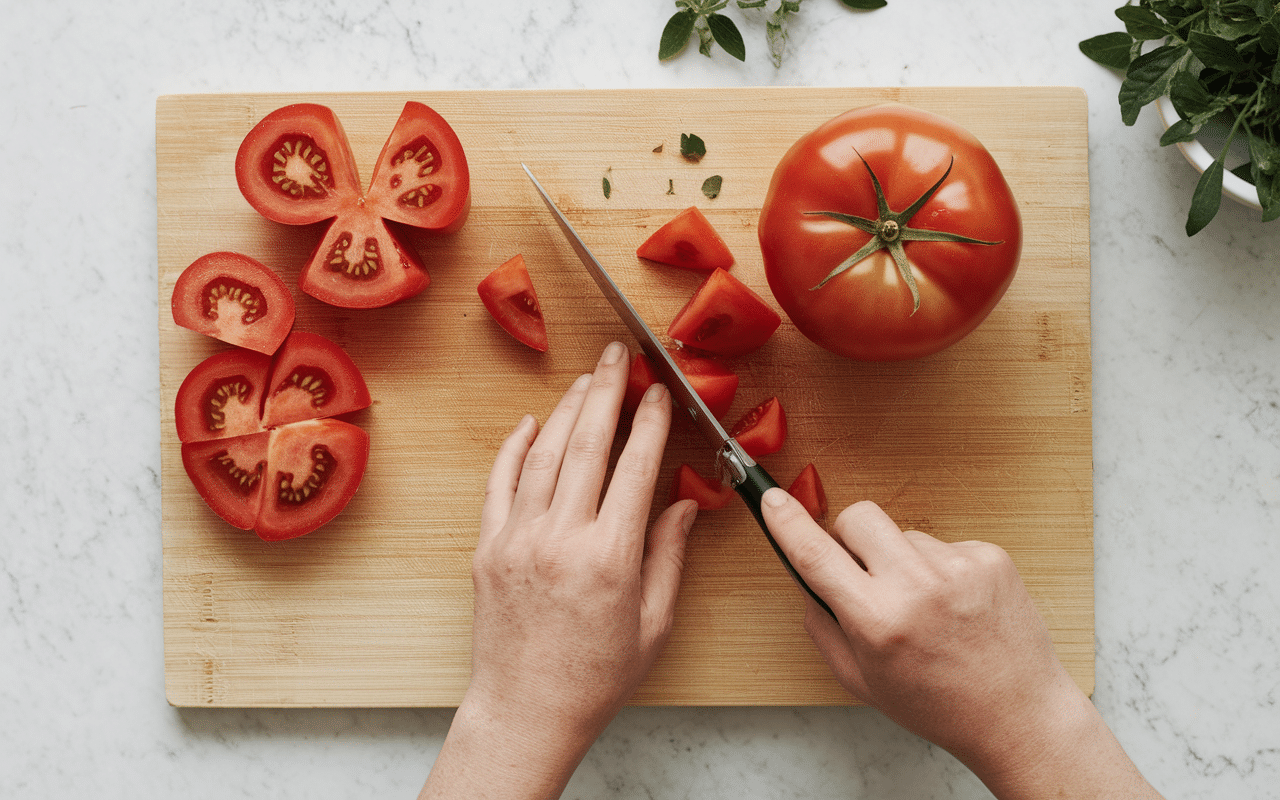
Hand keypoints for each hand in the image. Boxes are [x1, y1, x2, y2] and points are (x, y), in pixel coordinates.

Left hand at [420, 342, 696, 799]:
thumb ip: (669, 556)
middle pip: (586, 445)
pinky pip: (499, 483)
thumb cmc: (595, 676)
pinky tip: (530, 423)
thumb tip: (682, 504)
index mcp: (610, 557)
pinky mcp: (487, 548)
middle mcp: (561, 538)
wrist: (526, 709)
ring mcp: (517, 539)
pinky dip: (514, 448)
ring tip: (586, 379)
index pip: (635, 468)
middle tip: (617, 356)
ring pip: (543, 454)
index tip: (659, 393)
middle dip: (607, 392)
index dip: (650, 423)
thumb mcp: (654, 623)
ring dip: (567, 409)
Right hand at [762, 491, 1162, 799]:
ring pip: (903, 533)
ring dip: (901, 558)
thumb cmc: (938, 704)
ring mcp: (958, 568)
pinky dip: (940, 567)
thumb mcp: (860, 680)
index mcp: (877, 621)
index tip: (772, 500)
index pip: (816, 555)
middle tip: (861, 567)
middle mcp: (917, 588)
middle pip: (858, 516)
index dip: (787, 522)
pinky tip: (954, 603)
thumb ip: (822, 627)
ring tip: (925, 604)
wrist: (1016, 712)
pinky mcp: (990, 557)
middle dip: (848, 534)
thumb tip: (806, 579)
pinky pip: (944, 543)